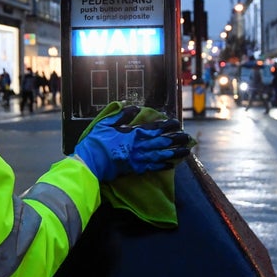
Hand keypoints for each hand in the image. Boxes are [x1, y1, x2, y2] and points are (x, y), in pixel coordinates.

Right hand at [73, 105, 191, 181]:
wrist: (90, 163)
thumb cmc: (96, 142)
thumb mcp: (107, 124)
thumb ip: (121, 115)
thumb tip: (133, 107)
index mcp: (133, 134)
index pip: (155, 129)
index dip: (167, 126)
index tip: (177, 123)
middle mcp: (139, 147)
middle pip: (162, 142)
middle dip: (176, 139)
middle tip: (187, 137)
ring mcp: (138, 159)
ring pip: (161, 155)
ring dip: (175, 153)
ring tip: (186, 151)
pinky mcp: (135, 169)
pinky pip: (153, 167)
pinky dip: (163, 166)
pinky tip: (172, 164)